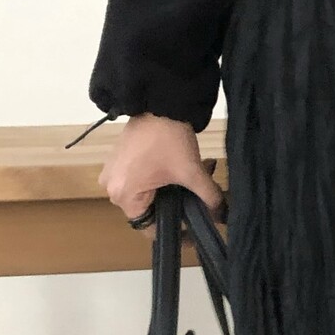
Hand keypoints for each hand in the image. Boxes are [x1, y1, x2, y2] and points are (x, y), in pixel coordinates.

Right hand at [96, 113, 224, 226]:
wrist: (159, 102)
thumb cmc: (169, 138)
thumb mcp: (192, 171)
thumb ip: (209, 197)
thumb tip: (222, 216)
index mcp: (124, 196)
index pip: (150, 229)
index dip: (175, 232)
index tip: (195, 232)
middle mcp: (111, 189)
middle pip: (150, 211)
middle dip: (177, 206)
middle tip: (199, 202)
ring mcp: (112, 173)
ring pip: (148, 195)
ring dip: (171, 191)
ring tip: (194, 181)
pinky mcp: (119, 161)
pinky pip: (140, 180)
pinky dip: (161, 180)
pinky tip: (180, 171)